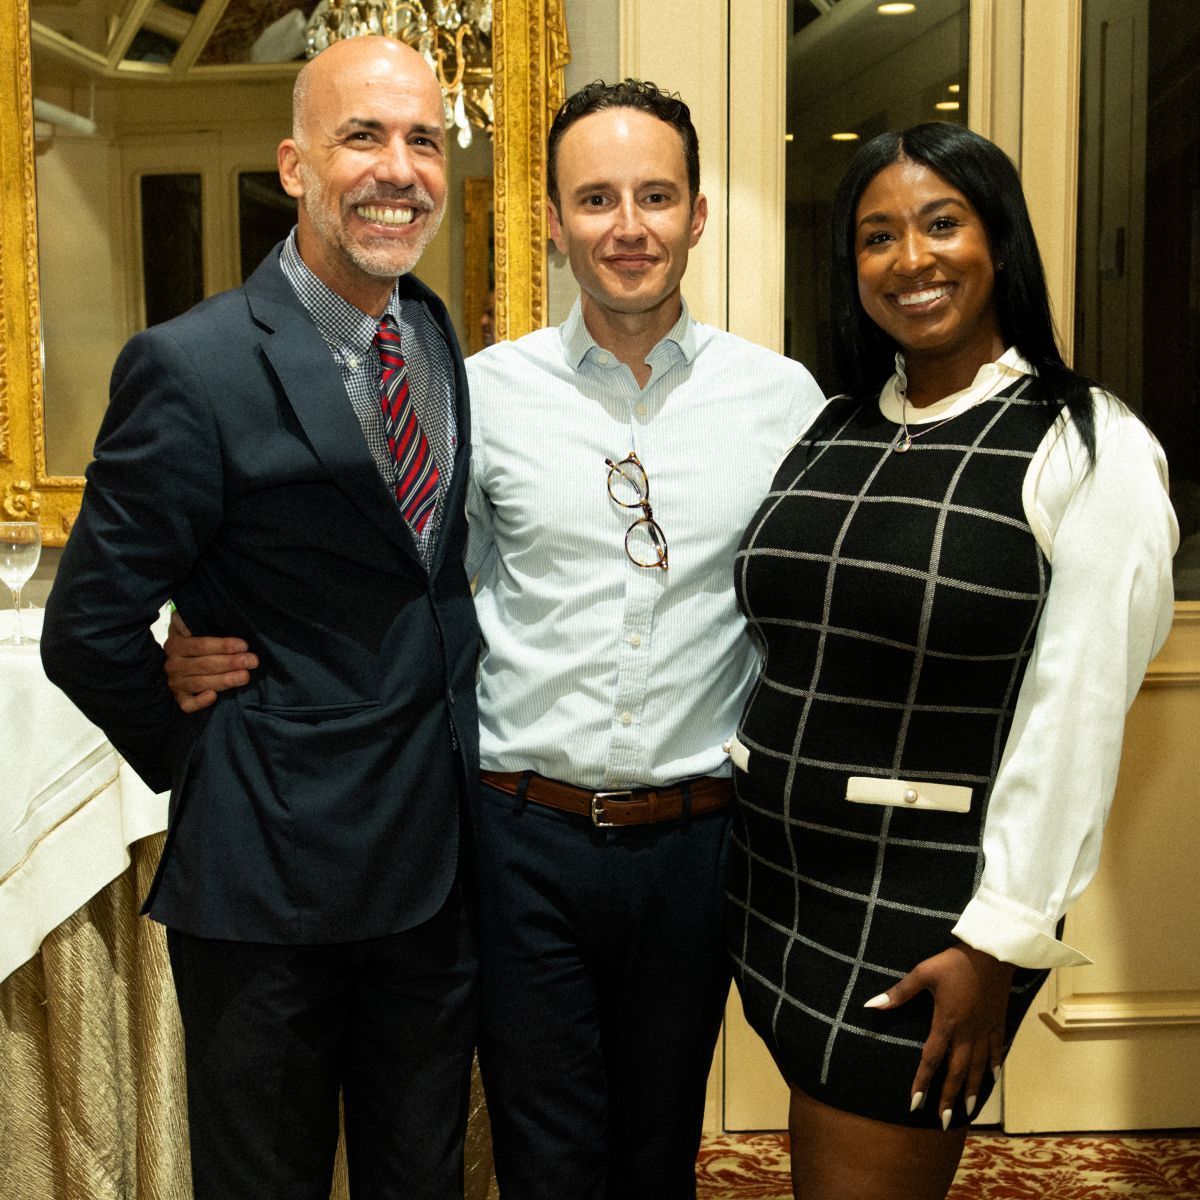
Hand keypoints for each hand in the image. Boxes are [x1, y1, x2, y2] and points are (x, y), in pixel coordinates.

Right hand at [163, 610, 257, 712]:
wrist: (176, 658)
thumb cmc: (191, 639)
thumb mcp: (188, 625)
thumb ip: (188, 620)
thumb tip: (190, 619)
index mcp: (175, 645)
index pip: (200, 646)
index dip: (223, 646)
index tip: (244, 645)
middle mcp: (173, 664)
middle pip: (204, 665)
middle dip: (231, 663)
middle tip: (252, 661)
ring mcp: (175, 683)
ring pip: (200, 683)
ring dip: (224, 680)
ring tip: (245, 676)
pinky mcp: (180, 698)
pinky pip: (187, 704)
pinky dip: (199, 702)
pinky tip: (214, 696)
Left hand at [865, 942, 1015, 1127]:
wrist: (992, 953)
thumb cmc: (954, 962)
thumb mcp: (923, 973)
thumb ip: (899, 993)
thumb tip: (872, 1005)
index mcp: (946, 1023)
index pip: (931, 1060)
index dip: (922, 1083)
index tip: (915, 1104)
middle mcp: (966, 1033)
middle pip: (956, 1072)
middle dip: (948, 1097)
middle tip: (944, 1120)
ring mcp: (984, 1030)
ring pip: (978, 1067)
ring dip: (972, 1090)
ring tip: (968, 1110)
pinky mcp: (998, 1022)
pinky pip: (996, 1050)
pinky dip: (993, 1066)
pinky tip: (992, 1078)